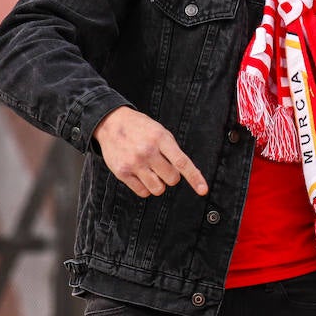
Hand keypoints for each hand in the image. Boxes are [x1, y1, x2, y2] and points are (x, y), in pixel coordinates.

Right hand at [93, 106, 208, 197]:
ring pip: (158, 189)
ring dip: (159, 184)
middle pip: (172, 179)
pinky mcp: (121, 172)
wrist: (112, 123)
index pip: (182, 162)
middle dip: (171, 176)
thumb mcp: (161, 132)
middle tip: (162, 166)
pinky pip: (142, 192)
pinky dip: (146, 188)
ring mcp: (134, 163)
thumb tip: (184, 173)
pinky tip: (141, 175)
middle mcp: (147, 151)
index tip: (203, 190)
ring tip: (151, 171)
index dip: (195, 177)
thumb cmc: (141, 129)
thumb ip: (172, 150)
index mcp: (161, 138)